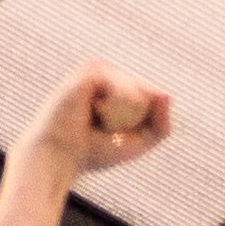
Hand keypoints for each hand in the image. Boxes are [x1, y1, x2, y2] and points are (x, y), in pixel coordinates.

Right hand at [37, 65, 177, 175]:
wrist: (57, 158)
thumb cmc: (93, 151)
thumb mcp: (139, 142)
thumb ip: (162, 123)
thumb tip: (167, 94)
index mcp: (118, 80)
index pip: (155, 98)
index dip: (142, 124)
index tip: (111, 133)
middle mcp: (109, 69)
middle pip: (150, 96)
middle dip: (132, 122)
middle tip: (100, 128)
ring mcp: (99, 66)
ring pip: (140, 95)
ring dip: (122, 119)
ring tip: (94, 119)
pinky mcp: (91, 70)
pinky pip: (127, 95)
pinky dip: (113, 114)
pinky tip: (89, 112)